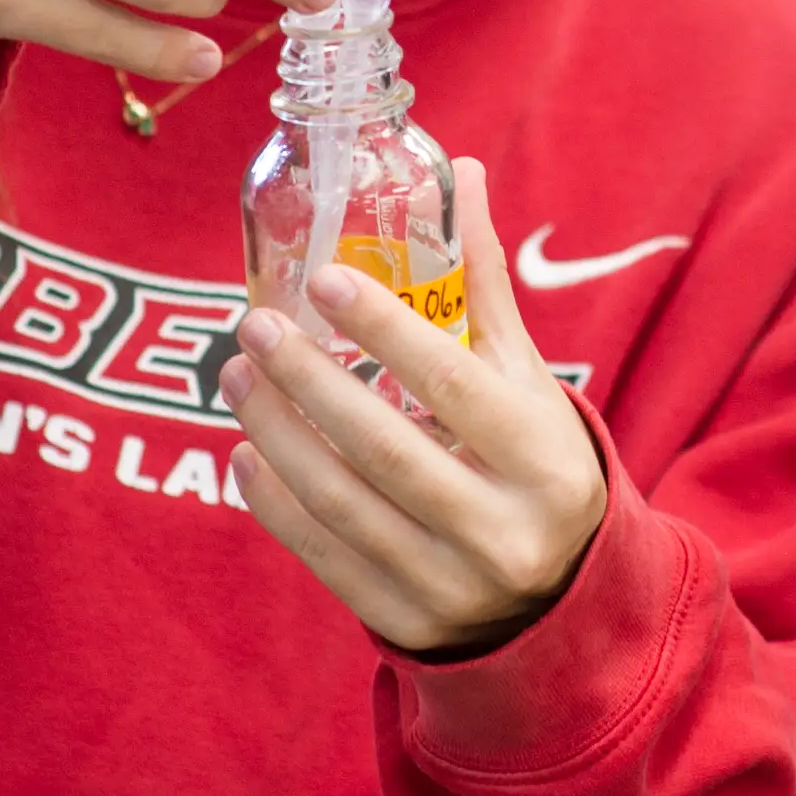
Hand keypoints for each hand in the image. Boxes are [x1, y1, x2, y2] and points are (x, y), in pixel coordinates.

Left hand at [220, 161, 610, 652]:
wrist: (557, 598)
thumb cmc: (531, 461)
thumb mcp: (527, 380)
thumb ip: (483, 288)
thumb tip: (461, 173)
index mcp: (544, 457)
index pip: (453, 383)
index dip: (385, 330)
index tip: (324, 279)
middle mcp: (503, 529)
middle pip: (384, 446)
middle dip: (308, 381)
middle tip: (255, 323)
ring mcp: (452, 585)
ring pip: (341, 503)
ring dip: (276, 433)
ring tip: (238, 375)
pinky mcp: (408, 622)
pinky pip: (323, 557)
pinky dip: (275, 502)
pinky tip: (247, 451)